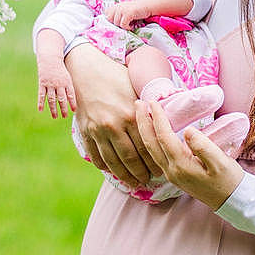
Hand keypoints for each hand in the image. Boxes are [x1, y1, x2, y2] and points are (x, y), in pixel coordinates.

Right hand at [37, 59, 76, 118]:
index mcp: (67, 82)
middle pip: (61, 99)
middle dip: (63, 108)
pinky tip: (40, 110)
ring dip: (53, 109)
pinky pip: (41, 95)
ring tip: (55, 116)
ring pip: (51, 99)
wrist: (50, 60)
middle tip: (64, 116)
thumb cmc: (61, 70)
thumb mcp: (68, 77)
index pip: (70, 95)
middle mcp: (59, 84)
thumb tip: (71, 100)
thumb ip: (69, 88)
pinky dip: (40, 103)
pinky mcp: (42, 84)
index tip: (73, 110)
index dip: (72, 103)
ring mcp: (50, 84)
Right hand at [65, 44, 161, 185]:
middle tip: (149, 181)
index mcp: (131, 115)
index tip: (162, 170)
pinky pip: (96, 156)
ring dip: (124, 175)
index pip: (146, 146)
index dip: (154, 161)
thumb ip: (150, 106)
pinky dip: (105, 167)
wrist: (87, 71)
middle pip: (130, 158)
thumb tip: (170, 118)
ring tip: (134, 183)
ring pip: (113, 161)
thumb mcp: (137, 88)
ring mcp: (97, 130)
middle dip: (141, 173)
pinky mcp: (85, 132)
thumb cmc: (117, 77)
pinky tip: (113, 172)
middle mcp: (114, 125)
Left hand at [105, 0, 150, 29]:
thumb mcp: (125, 11)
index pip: (106, 15)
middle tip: (124, 25)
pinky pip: (123, 25)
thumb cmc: (138, 10)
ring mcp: (122, 9)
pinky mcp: (128, 13)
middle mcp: (117, 7)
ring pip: (116, 23)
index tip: (118, 23)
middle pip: (110, 20)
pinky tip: (132, 26)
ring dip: (123, 27)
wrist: (148, 6)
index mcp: (116, 6)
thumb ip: (118, 15)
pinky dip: (127, 27)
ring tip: (129, 26)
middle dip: (116, 24)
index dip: (111, 21)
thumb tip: (112, 26)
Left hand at [135, 99, 243, 209]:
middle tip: (138, 102)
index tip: (153, 101)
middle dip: (143, 122)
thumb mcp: (220, 162)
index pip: (164, 137)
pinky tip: (153, 132)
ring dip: (144, 130)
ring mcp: (171, 174)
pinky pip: (157, 154)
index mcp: (181, 165)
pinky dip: (151, 139)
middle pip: (150, 143)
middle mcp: (171, 170)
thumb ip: (203, 145)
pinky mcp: (175, 175)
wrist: (231, 200)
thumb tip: (188, 130)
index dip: (158, 118)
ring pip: (151, 150)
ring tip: (141, 114)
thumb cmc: (228, 180)